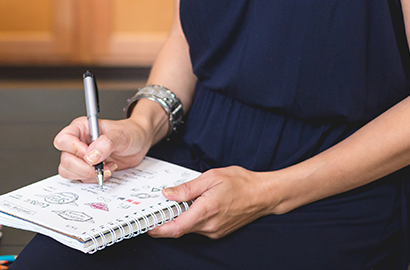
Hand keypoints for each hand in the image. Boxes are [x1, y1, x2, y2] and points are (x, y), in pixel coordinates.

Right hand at [54, 116, 154, 183]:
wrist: (139, 142)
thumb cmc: (130, 132)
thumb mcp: (121, 134)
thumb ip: (106, 143)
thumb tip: (91, 156)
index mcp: (81, 128)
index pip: (63, 140)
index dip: (74, 150)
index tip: (90, 155)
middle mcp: (78, 142)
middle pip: (65, 160)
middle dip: (84, 168)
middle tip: (100, 166)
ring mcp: (81, 157)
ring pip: (69, 172)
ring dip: (88, 175)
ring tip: (106, 168)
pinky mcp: (87, 169)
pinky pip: (81, 179)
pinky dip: (94, 179)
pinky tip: (107, 170)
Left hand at [149, 166, 274, 238]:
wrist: (262, 194)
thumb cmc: (240, 182)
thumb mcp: (211, 177)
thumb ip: (187, 188)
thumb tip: (168, 194)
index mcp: (205, 210)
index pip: (176, 227)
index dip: (158, 229)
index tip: (147, 225)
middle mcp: (209, 225)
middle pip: (180, 229)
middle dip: (167, 220)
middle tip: (157, 208)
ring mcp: (214, 231)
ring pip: (189, 228)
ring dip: (180, 218)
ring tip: (178, 202)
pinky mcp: (218, 231)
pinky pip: (199, 227)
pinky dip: (191, 219)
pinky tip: (193, 206)